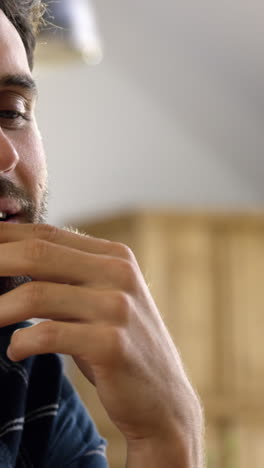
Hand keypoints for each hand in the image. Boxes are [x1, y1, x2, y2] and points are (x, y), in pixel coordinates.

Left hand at [1, 223, 202, 462]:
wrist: (162, 397)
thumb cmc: (117, 344)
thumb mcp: (98, 300)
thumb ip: (65, 277)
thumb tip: (8, 259)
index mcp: (114, 256)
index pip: (46, 233)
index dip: (2, 238)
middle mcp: (119, 273)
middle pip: (37, 253)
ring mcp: (118, 307)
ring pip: (35, 295)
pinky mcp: (112, 343)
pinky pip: (48, 335)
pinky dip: (20, 343)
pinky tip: (15, 351)